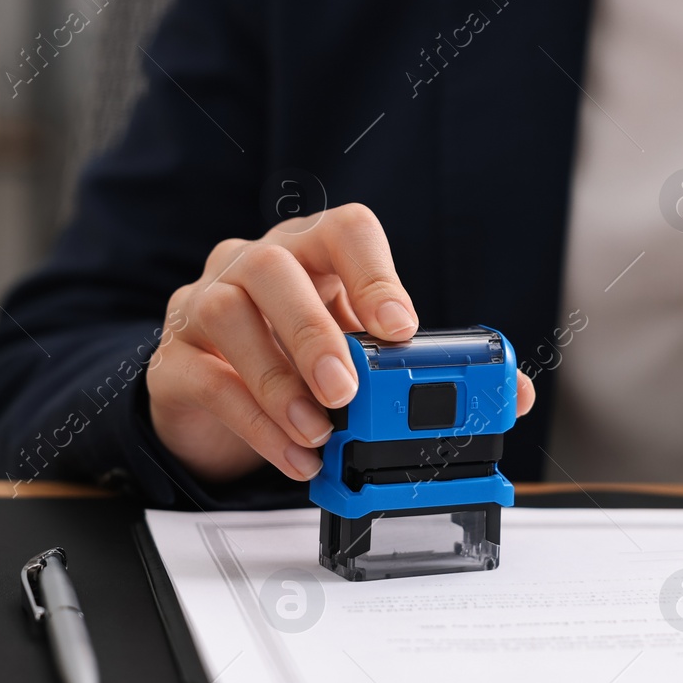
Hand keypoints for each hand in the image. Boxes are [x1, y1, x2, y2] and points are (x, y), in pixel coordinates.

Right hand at [148, 203, 534, 483]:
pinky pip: (205, 379)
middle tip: (348, 390)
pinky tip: (292, 452)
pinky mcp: (173, 361)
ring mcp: (204, 305)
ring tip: (320, 430)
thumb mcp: (365, 359)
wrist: (216, 398)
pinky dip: (253, 422)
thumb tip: (509, 393)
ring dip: (279, 380)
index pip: (344, 230)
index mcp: (313, 253)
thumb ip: (430, 371)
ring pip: (228, 315)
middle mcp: (253, 265)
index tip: (400, 327)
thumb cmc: (298, 362)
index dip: (374, 273)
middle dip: (315, 331)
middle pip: (274, 269)